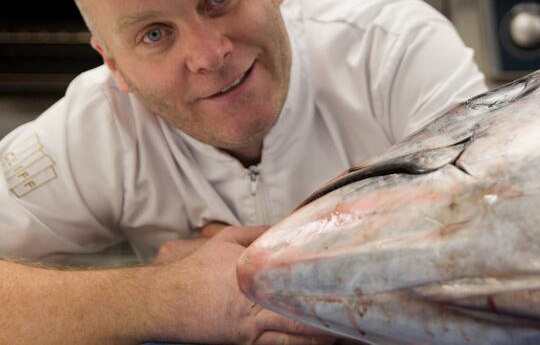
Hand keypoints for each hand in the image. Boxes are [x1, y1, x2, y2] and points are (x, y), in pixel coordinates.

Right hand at [150, 225, 336, 344]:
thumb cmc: (195, 271)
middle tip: (358, 319)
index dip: (323, 288)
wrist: (163, 303)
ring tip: (347, 335)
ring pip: (294, 341)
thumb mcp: (227, 241)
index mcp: (254, 279)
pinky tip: (317, 342)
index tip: (346, 286)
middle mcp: (255, 309)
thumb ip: (260, 233)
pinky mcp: (243, 344)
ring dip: (320, 338)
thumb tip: (287, 226)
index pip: (296, 284)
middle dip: (330, 320)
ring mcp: (250, 332)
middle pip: (302, 319)